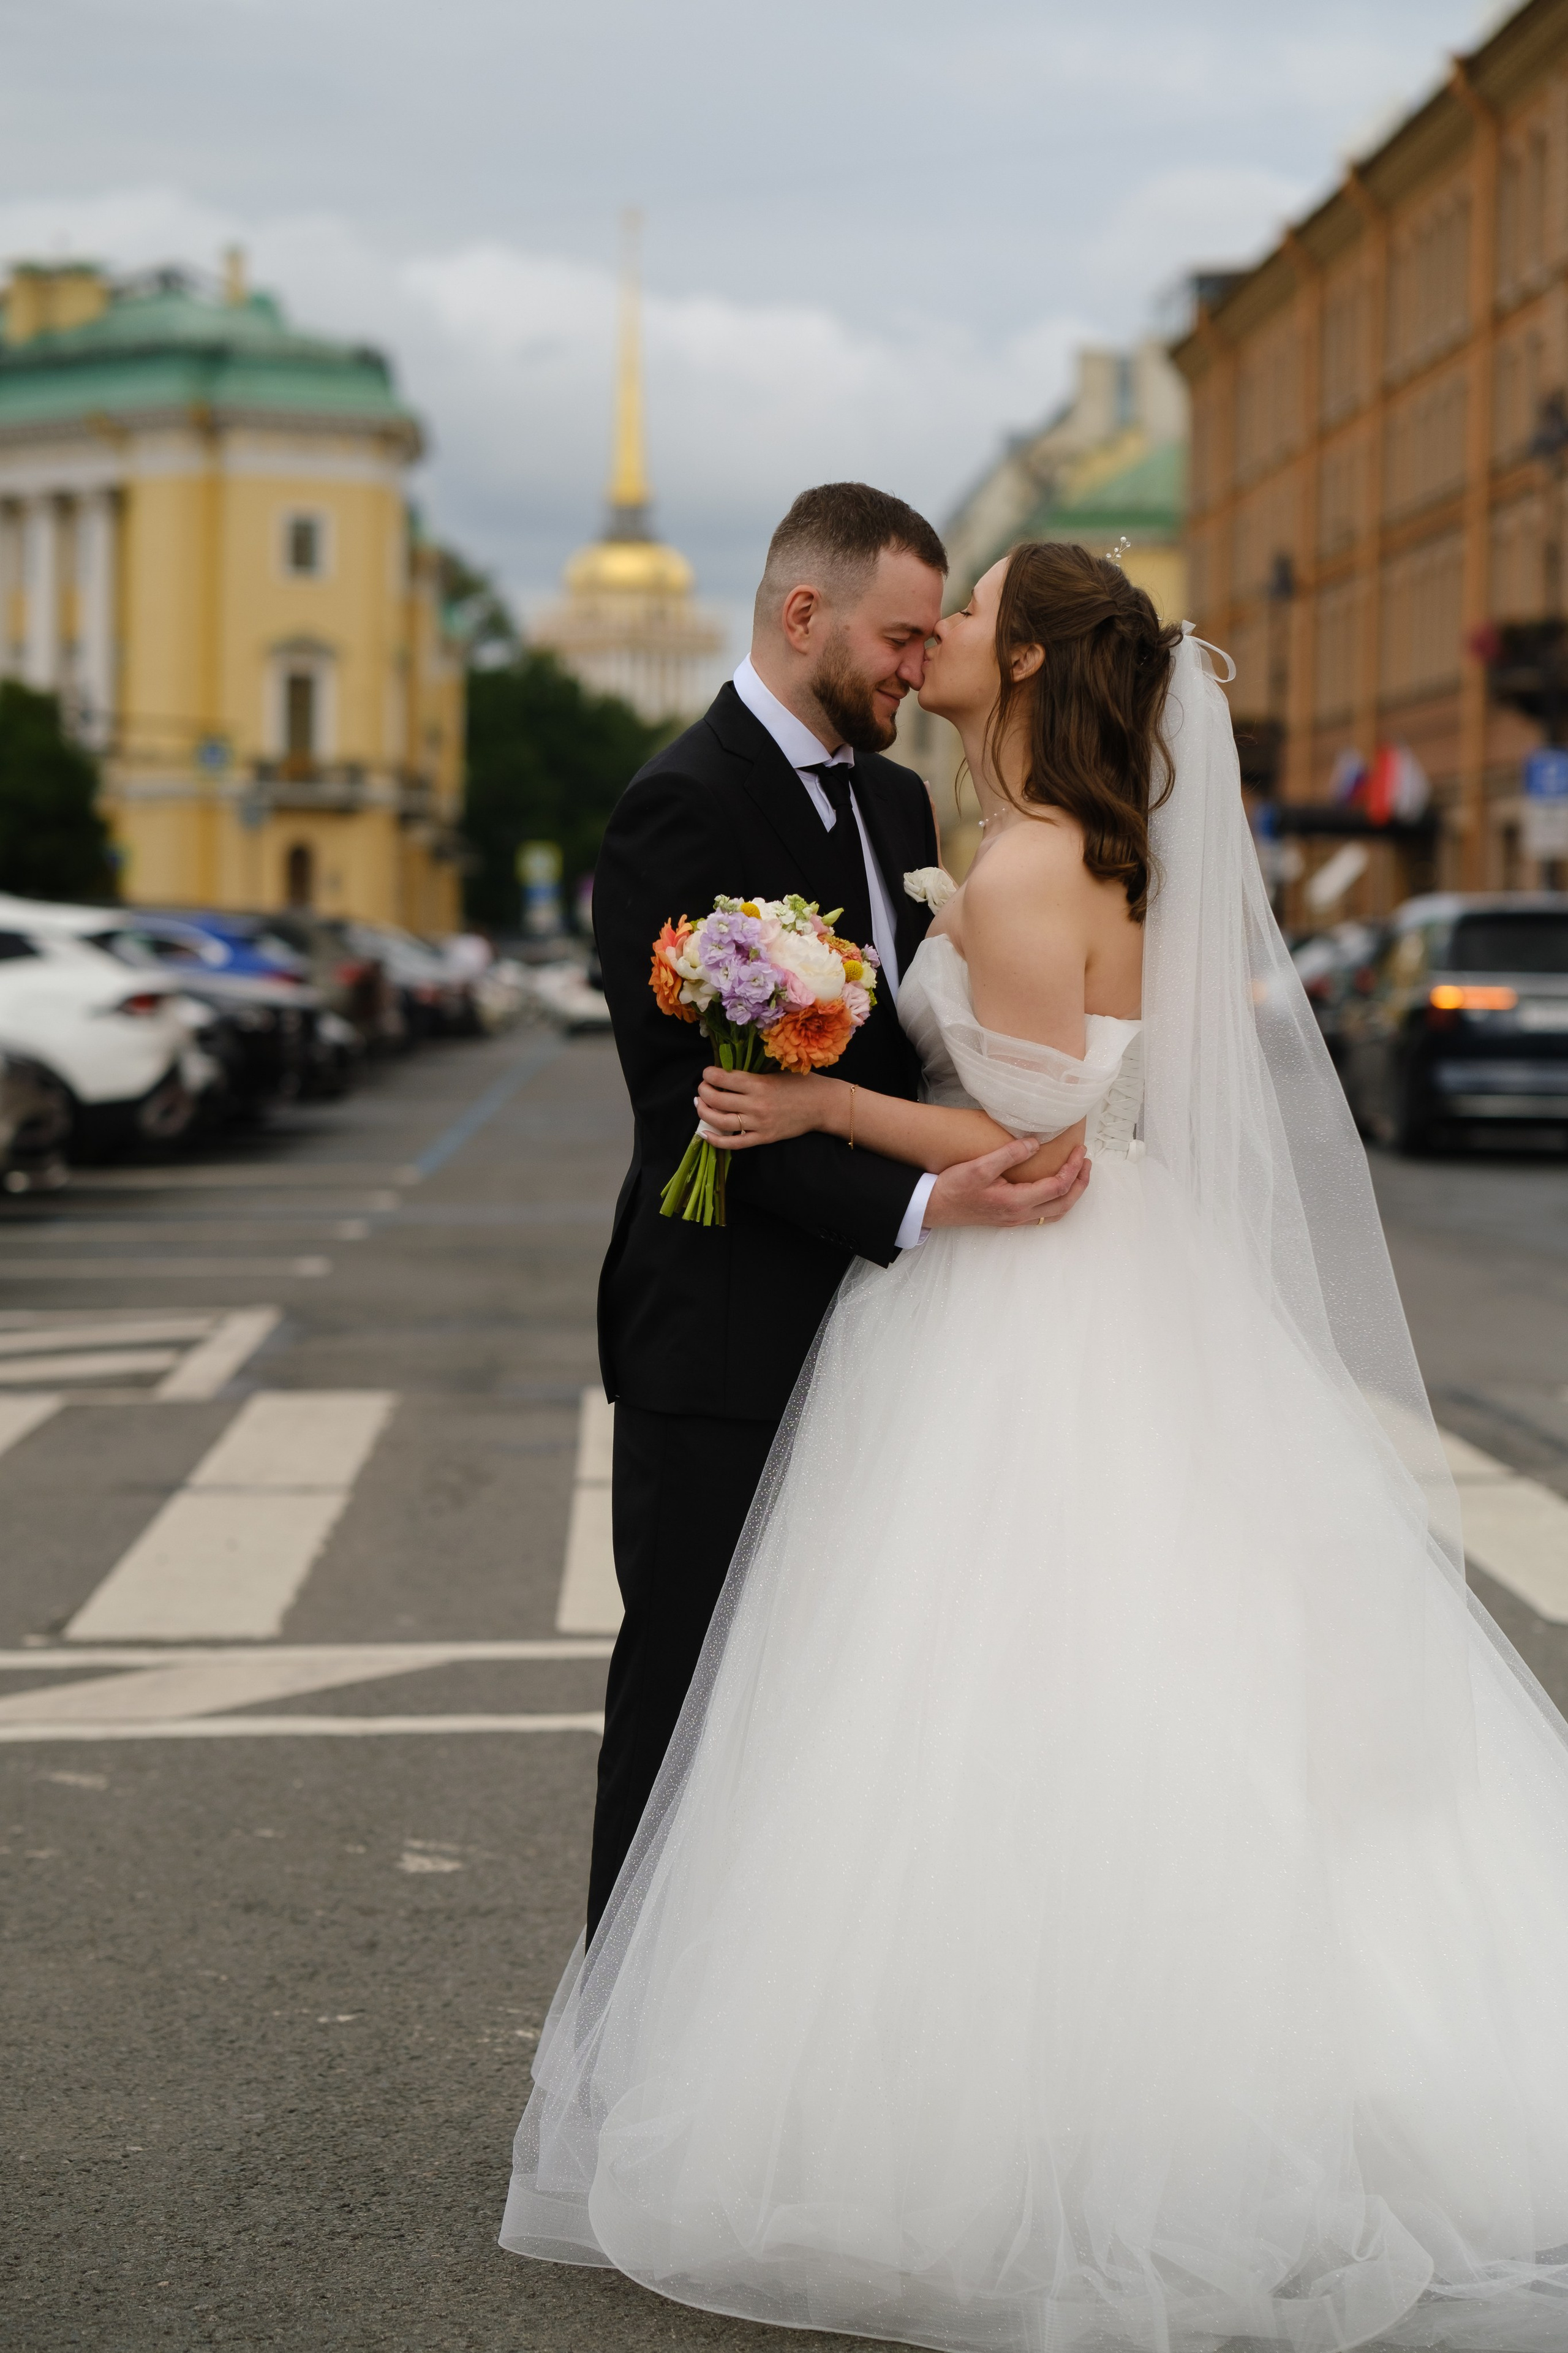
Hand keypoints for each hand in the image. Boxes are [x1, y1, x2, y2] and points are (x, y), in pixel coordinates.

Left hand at [695, 1065, 829, 1148]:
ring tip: (700, 1105)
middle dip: (703, 1091)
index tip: (708, 1073)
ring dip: (704, 1112)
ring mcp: (759, 1123)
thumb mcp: (775, 1071)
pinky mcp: (763, 1138)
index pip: (724, 1078)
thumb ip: (752, 1074)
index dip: (709, 1074)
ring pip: (721, 1121)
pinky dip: (716, 1140)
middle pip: (717, 1099)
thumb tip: (726, 1073)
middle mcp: (756, 1104)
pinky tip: (705, 1133)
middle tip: (702, 1088)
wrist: (822, 1105)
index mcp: (759, 1083)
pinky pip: (734, 1143)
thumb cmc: (801, 1084)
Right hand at [921, 1138, 1089, 1229]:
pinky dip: (1058, 1200)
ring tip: (1077, 1174)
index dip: (1073, 1168)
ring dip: (1072, 1193)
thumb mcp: (979, 1167)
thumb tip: (1035, 1143)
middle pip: (1064, 1203)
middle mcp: (1020, 1214)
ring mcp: (1015, 1219)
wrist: (934, 1208)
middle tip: (1086, 1161)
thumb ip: (1009, 1154)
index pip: (1058, 1186)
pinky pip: (1044, 1213)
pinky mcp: (1009, 1217)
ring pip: (1056, 1211)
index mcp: (1016, 1201)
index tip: (1079, 1150)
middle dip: (1080, 1182)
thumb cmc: (953, 1188)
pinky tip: (1055, 1187)